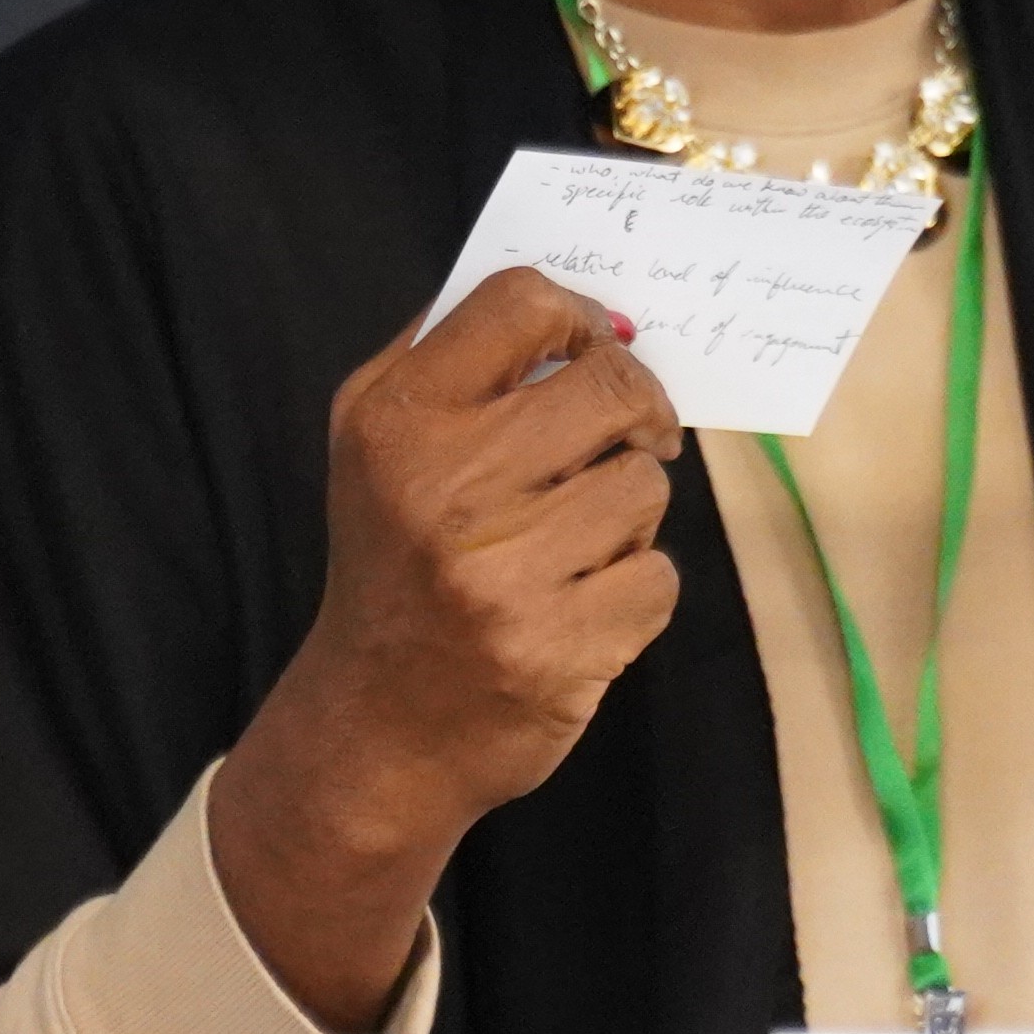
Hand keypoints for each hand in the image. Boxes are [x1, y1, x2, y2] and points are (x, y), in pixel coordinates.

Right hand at [213, 266, 690, 1028]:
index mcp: (396, 421)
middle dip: (633, 411)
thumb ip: (452, 360)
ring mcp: (503, 575)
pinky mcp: (561, 648)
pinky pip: (658, 576)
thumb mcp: (376, 446)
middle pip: (610, 388)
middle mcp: (444, 489)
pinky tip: (580, 606)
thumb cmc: (395, 567)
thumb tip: (576, 306)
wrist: (377, 730)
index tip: (590, 349)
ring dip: (628, 513)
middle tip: (624, 438)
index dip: (576, 317)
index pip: (520, 302)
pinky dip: (633, 590)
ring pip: (645, 487)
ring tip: (574, 543)